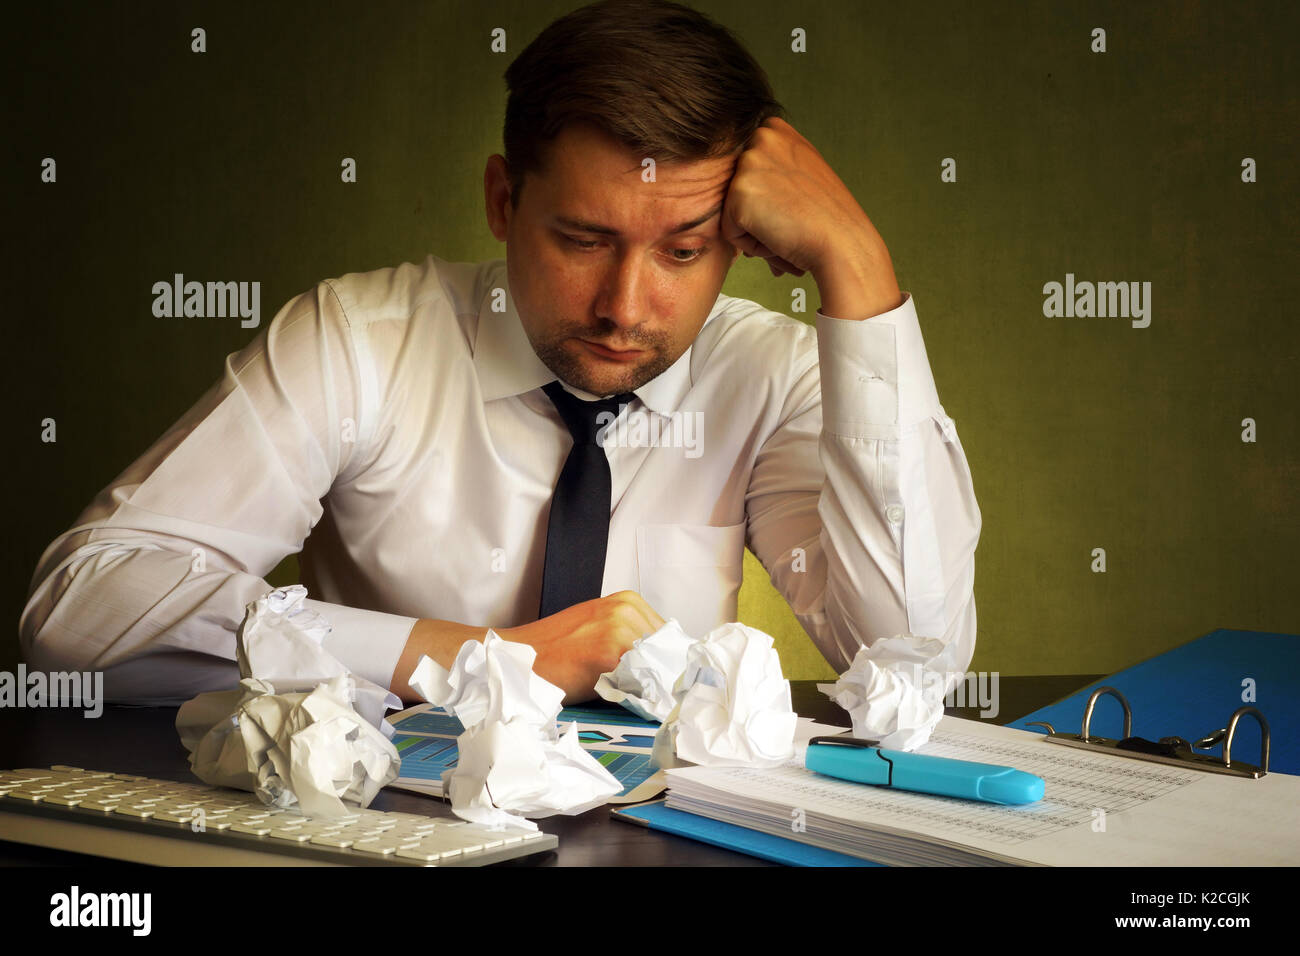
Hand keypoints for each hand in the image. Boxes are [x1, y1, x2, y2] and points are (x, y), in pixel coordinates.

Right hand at [500, 590, 665, 703]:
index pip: (670, 639)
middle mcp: (627, 609)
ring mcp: (619, 629)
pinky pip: (638, 681)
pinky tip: (613, 695)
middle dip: (659, 676)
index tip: (660, 682)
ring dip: (646, 687)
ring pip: (655, 669)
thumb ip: (632, 638)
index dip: (666, 664)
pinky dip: (633, 695)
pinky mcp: (610, 653)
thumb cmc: (555, 650)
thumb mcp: (599, 629)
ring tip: (619, 692)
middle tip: (638, 692)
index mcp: (628, 601)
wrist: (519, 658)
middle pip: (667, 654)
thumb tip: (666, 667)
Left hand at [721, 117, 901, 317]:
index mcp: (776, 130)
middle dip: (761, 214)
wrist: (843, 241)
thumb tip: (752, 183)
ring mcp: (748, 163)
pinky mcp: (738, 193)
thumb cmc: (827, 218)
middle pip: (738, 191)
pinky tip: (780, 236)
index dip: (770, 197)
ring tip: (789, 226)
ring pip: (733, 212)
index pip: (748, 173)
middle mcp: (761, 137)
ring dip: (756, 230)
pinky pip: (730, 232)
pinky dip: (752, 244)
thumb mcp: (804, 171)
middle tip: (794, 218)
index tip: (797, 202)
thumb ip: (776, 164)